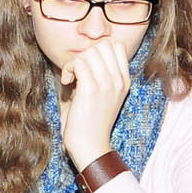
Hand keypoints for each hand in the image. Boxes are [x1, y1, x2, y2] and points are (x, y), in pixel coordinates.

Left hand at [60, 39, 131, 170]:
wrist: (91, 147)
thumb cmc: (91, 123)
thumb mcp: (104, 96)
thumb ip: (100, 75)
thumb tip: (83, 56)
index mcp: (124, 81)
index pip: (117, 46)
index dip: (97, 51)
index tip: (87, 68)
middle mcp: (119, 80)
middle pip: (102, 45)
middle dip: (85, 54)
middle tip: (77, 73)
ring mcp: (107, 84)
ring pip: (89, 52)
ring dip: (74, 62)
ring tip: (71, 79)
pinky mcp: (91, 89)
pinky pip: (78, 62)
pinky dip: (68, 69)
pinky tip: (67, 83)